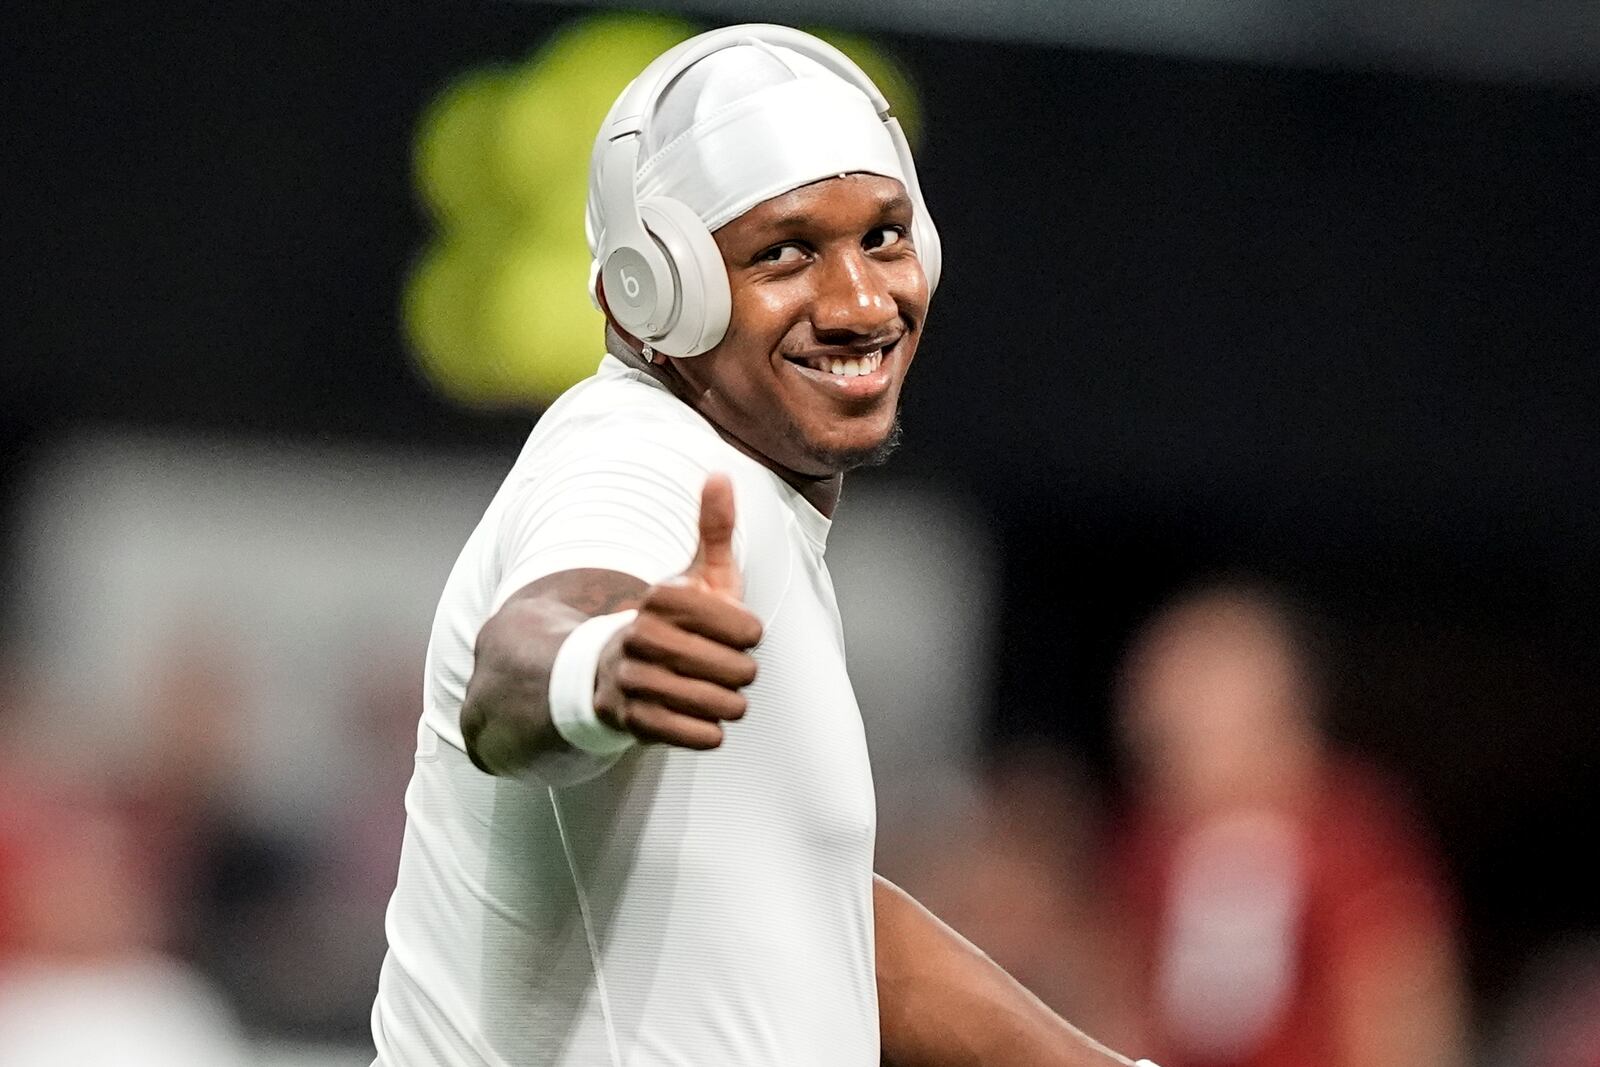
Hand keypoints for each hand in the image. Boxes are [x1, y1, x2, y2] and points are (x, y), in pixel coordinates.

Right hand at [593, 474, 762, 748]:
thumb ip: (714, 529)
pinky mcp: (630, 721)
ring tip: (721, 694)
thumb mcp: (697, 574)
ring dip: (726, 703)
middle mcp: (639, 636)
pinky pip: (692, 734)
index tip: (744, 633)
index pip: (736, 624)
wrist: (611, 671)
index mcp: (660, 598)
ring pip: (715, 703)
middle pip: (732, 667)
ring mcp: (631, 680)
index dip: (748, 632)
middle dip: (740, 671)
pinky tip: (704, 721)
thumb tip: (721, 474)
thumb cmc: (676, 621)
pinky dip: (706, 732)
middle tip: (733, 668)